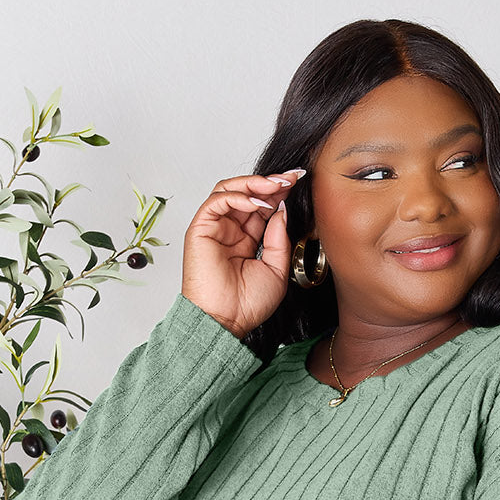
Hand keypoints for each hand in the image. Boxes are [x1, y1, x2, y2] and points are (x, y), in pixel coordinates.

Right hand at [181, 166, 307, 338]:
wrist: (226, 322)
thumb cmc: (247, 305)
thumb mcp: (277, 269)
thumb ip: (279, 238)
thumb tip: (281, 209)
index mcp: (246, 241)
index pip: (262, 207)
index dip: (279, 193)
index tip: (298, 181)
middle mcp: (229, 231)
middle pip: (248, 194)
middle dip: (271, 182)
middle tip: (291, 177)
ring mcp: (214, 228)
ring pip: (230, 190)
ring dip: (255, 184)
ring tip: (276, 186)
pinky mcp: (201, 229)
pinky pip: (218, 201)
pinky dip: (239, 196)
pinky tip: (258, 204)